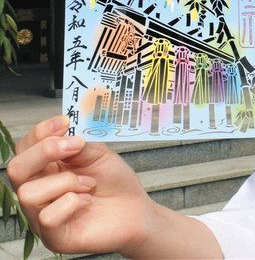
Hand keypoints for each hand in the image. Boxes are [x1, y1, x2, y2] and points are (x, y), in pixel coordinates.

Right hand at [7, 115, 153, 255]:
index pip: (25, 147)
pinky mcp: (54, 236)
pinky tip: (87, 200)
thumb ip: (78, 144)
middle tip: (74, 146)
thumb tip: (65, 136)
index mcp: (47, 166)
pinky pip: (47, 217)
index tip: (64, 122)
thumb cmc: (113, 180)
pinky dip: (72, 202)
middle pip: (16, 169)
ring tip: (88, 183)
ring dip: (65, 182)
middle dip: (44, 152)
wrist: (134, 207)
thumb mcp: (97, 153)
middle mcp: (39, 189)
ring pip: (28, 194)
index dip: (40, 132)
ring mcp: (42, 214)